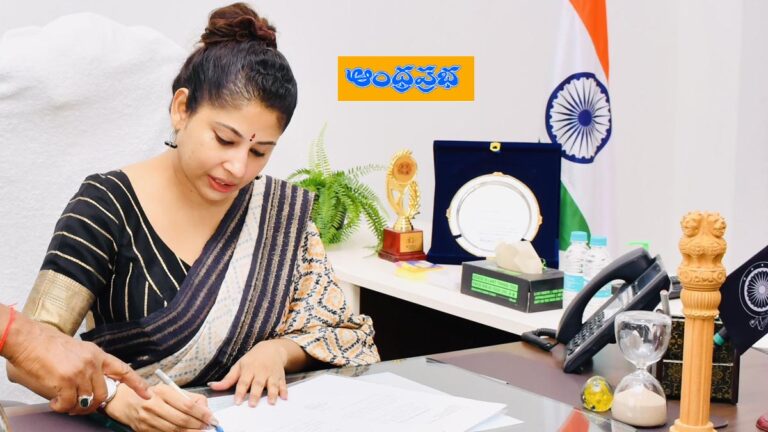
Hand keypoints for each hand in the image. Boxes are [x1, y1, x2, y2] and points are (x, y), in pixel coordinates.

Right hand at [4, 312, 150, 413]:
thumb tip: (91, 388)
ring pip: (87, 401)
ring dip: (75, 408)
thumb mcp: (77, 351)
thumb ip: (88, 367)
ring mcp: (80, 371)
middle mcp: (92, 363)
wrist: (29, 339)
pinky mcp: (66, 380)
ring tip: (64, 404)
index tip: (147, 394)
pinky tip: (55, 402)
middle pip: (104, 393)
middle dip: (93, 405)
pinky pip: (69, 404)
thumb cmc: (47, 346)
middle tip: (80, 407)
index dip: (137, 383)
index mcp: (97, 354)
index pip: (123, 370)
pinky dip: (61, 407)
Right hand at [105, 383, 212, 431]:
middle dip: (198, 425)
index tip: (212, 418)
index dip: (202, 414)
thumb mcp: (169, 389)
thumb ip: (188, 397)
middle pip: (182, 420)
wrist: (125, 402)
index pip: (187, 405)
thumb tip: (205, 408)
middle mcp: (154, 406)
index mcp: (162, 392)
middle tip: (208, 427)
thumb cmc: (151, 394)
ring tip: (201, 431)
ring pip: (174, 430)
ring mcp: (148, 420)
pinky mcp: (144, 430)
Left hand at [208, 339, 288, 406]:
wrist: (271, 349)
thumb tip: (212, 386)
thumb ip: (227, 379)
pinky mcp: (280, 376)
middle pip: (257, 383)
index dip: (240, 392)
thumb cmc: (252, 359)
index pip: (243, 382)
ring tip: (271, 402)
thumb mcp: (238, 366)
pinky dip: (284, 390)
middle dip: (255, 394)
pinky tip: (284, 397)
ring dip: (272, 393)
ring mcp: (271, 374)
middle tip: (253, 404)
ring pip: (272, 384)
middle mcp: (260, 371)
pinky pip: (283, 383)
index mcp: (248, 369)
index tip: (237, 402)